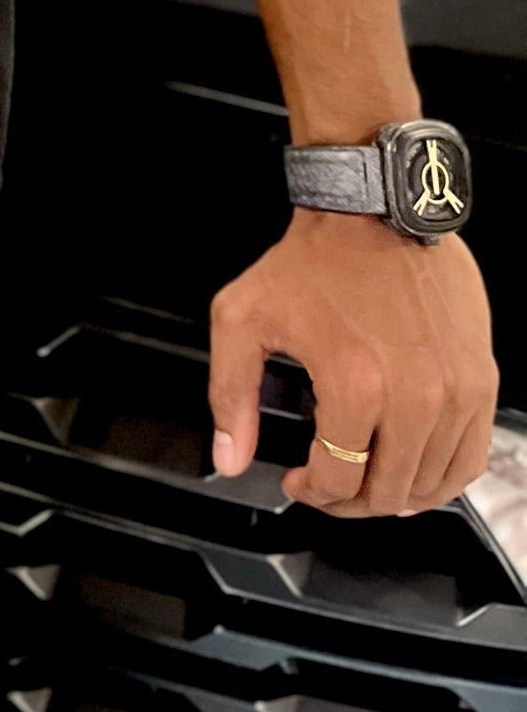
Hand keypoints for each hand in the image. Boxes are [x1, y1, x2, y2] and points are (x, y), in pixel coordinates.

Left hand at [209, 210, 497, 516]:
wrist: (373, 211)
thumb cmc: (314, 259)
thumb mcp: (243, 318)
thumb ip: (230, 394)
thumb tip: (230, 456)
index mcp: (354, 385)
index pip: (337, 480)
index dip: (310, 492)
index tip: (298, 479)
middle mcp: (413, 397)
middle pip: (385, 493)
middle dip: (347, 500)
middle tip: (328, 483)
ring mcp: (454, 392)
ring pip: (429, 485)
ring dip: (393, 494)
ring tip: (365, 477)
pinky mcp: (480, 380)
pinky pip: (469, 459)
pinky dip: (440, 477)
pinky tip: (413, 468)